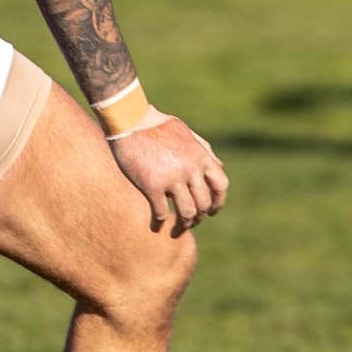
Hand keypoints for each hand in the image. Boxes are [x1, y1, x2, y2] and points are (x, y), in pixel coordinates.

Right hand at [108, 110, 229, 231]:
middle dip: (199, 218)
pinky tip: (155, 226)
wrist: (130, 121)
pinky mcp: (152, 185)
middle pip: (204, 204)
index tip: (211, 212)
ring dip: (183, 226)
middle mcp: (191, 169)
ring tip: (176, 230)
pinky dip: (159, 223)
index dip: (218, 203)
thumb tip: (219, 166)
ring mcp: (172, 178)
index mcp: (201, 156)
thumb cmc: (157, 125)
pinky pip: (161, 213)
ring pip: (187, 213)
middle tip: (190, 223)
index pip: (220, 186)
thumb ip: (204, 149)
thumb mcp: (187, 133)